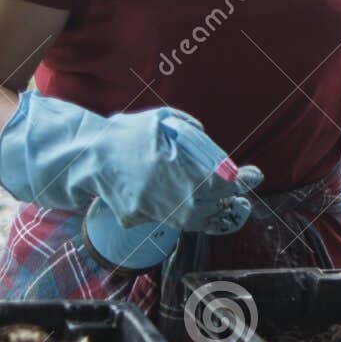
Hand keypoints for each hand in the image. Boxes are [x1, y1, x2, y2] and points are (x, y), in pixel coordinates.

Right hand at [0, 92, 262, 235]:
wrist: (86, 157)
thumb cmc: (127, 134)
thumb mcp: (162, 121)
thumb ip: (190, 131)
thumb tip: (211, 146)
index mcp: (175, 166)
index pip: (219, 181)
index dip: (241, 181)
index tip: (254, 175)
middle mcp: (166, 192)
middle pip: (210, 207)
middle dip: (230, 203)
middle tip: (241, 199)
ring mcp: (151, 208)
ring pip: (192, 220)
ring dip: (212, 215)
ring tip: (226, 209)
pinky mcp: (138, 218)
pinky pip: (167, 219)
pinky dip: (183, 214)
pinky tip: (192, 207)